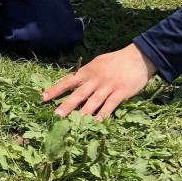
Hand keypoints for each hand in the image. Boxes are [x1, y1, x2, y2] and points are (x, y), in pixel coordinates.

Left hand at [42, 43, 158, 119]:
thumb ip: (86, 74)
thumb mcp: (97, 63)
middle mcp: (95, 79)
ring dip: (83, 114)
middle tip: (56, 116)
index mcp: (87, 71)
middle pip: (78, 94)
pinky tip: (96, 123)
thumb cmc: (116, 61)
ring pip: (93, 102)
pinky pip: (109, 106)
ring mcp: (108, 86)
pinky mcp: (120, 93)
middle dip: (66, 106)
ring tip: (74, 123)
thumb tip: (72, 82)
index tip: (43, 98)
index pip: (68, 81)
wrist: (138, 57)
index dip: (55, 90)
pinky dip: (102, 115)